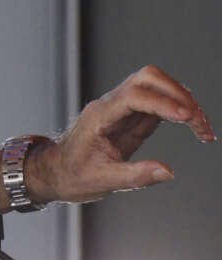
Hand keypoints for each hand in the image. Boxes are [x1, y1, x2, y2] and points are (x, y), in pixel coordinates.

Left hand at [0, 65, 213, 214]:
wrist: (56, 172)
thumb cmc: (72, 175)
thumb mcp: (102, 181)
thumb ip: (135, 176)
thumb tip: (169, 172)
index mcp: (98, 116)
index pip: (133, 97)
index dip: (162, 102)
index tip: (186, 116)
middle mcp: (110, 105)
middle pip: (147, 78)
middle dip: (178, 94)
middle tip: (199, 122)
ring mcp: (121, 108)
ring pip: (156, 86)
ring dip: (183, 100)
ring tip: (203, 128)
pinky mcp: (131, 117)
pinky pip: (159, 104)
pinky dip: (180, 111)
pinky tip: (195, 128)